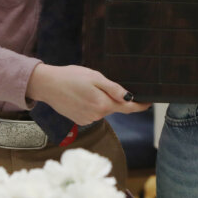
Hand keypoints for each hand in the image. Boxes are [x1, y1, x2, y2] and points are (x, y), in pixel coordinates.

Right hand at [26, 64, 149, 125]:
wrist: (48, 84)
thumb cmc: (71, 77)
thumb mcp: (95, 77)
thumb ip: (113, 89)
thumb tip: (130, 97)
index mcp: (103, 104)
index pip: (129, 108)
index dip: (140, 106)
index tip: (150, 102)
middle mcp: (97, 115)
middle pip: (115, 107)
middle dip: (116, 98)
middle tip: (104, 82)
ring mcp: (87, 119)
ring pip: (104, 109)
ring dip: (103, 100)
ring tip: (89, 87)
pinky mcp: (80, 120)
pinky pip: (93, 112)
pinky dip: (93, 104)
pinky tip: (83, 95)